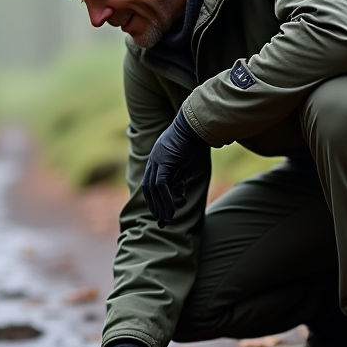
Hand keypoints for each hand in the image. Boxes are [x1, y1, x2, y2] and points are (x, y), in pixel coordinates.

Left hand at [142, 110, 207, 226]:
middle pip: (148, 188)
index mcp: (157, 160)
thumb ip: (180, 179)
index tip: (161, 213)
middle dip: (155, 206)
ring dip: (161, 206)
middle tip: (162, 222)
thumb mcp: (186, 164)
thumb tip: (179, 196)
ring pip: (154, 189)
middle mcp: (154, 161)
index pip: (151, 184)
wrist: (197, 124)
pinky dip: (166, 198)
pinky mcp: (164, 161)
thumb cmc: (195, 141)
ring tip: (167, 220)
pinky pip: (161, 185)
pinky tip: (172, 209)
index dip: (155, 200)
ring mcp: (157, 160)